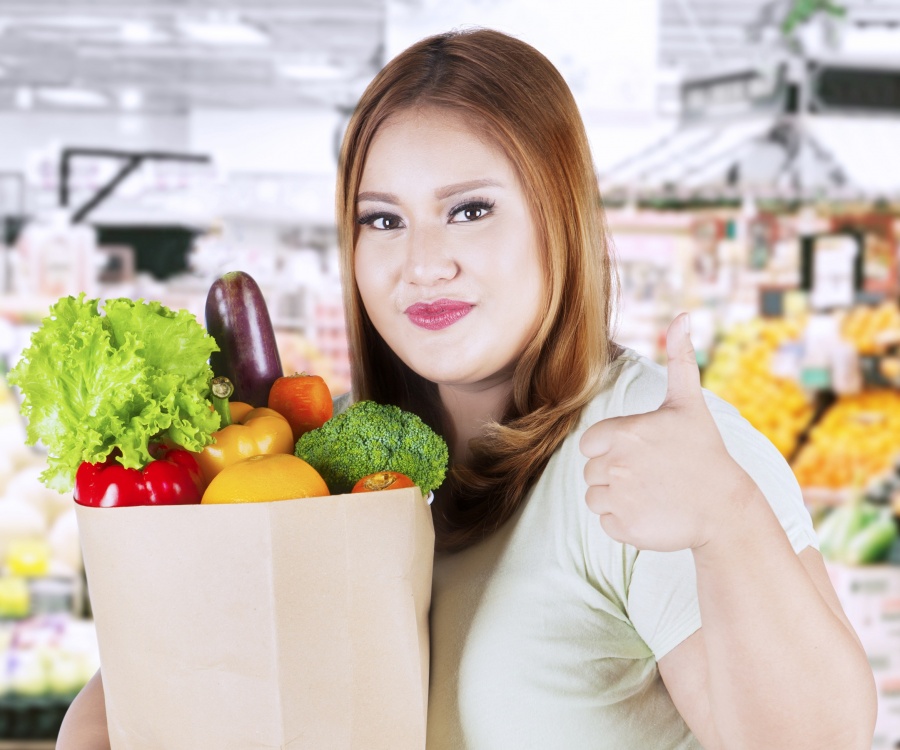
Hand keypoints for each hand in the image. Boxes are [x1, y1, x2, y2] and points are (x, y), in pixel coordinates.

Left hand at [579, 313, 751, 551]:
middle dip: (615, 472)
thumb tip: (684, 315)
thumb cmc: (704, 450)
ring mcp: (618, 498)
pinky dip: (622, 521)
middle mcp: (614, 465)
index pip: (589, 444)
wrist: (726, 508)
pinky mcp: (623, 528)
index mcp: (621, 432)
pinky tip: (650, 513)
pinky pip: (604, 522)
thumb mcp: (688, 402)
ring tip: (649, 493)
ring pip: (594, 497)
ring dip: (615, 497)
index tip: (641, 451)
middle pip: (591, 471)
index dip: (611, 448)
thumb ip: (678, 358)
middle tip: (651, 474)